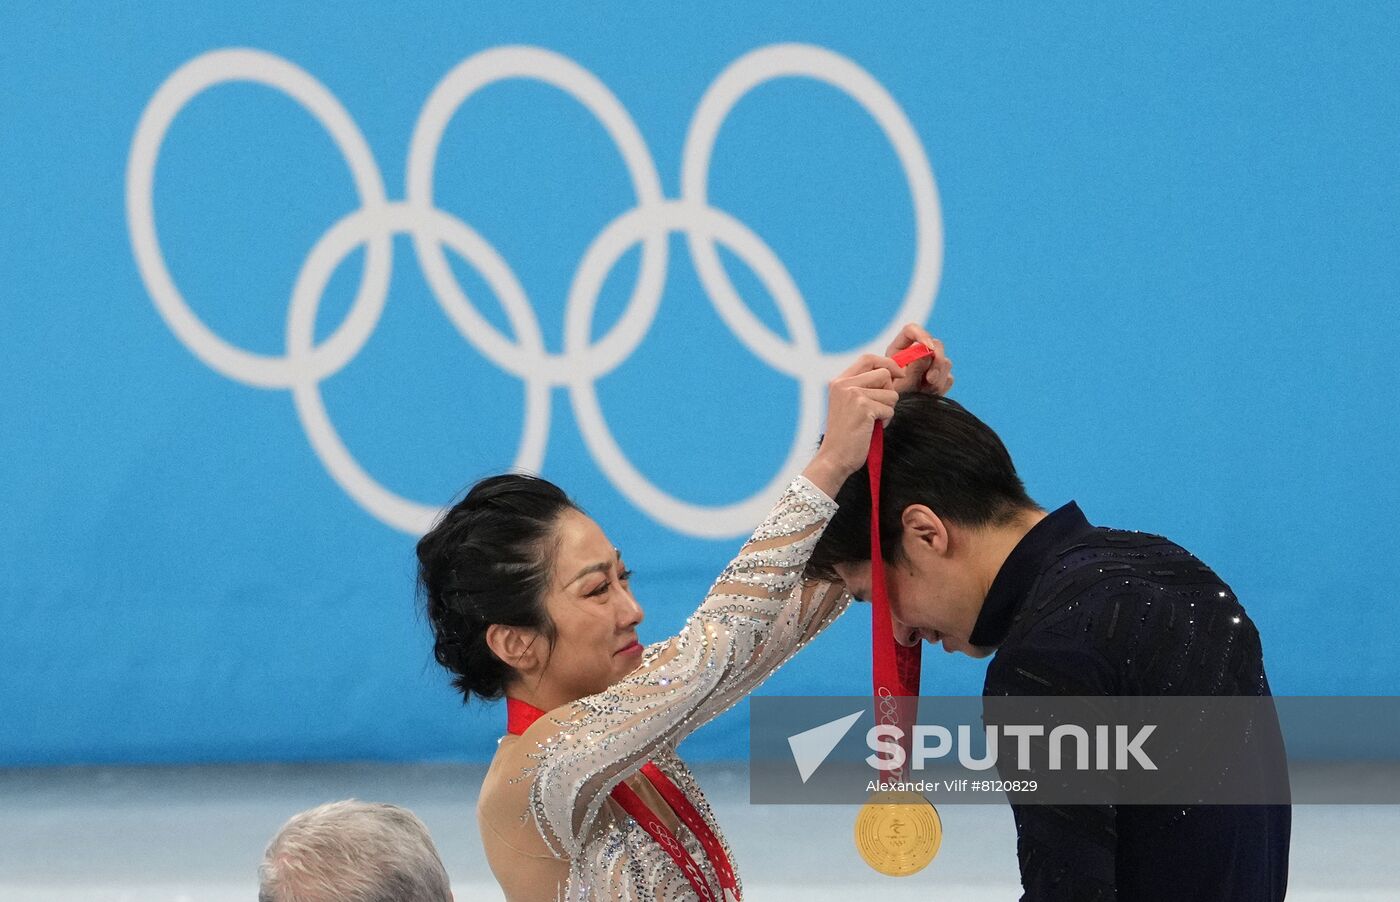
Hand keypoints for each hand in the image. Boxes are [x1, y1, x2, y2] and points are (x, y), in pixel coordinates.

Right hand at [803, 354, 901, 496]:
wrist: (834, 457)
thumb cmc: (846, 434)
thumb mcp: (849, 404)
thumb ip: (864, 387)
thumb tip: (892, 373)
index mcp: (839, 381)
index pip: (868, 359)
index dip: (887, 363)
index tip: (898, 374)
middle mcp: (844, 384)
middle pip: (884, 373)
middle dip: (890, 391)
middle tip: (880, 408)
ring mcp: (853, 394)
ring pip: (891, 392)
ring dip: (888, 408)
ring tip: (873, 421)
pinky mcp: (863, 407)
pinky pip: (889, 408)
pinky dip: (885, 420)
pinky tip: (872, 428)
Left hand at [884, 322, 952, 394]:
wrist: (897, 418)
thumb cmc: (892, 401)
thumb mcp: (899, 385)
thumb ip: (912, 369)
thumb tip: (926, 352)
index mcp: (900, 350)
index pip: (912, 331)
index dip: (922, 335)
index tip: (928, 347)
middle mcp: (916, 355)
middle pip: (935, 344)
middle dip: (937, 361)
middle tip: (930, 379)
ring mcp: (930, 366)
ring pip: (945, 362)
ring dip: (938, 379)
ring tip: (924, 393)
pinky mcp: (940, 378)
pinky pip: (948, 378)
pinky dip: (941, 387)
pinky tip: (929, 396)